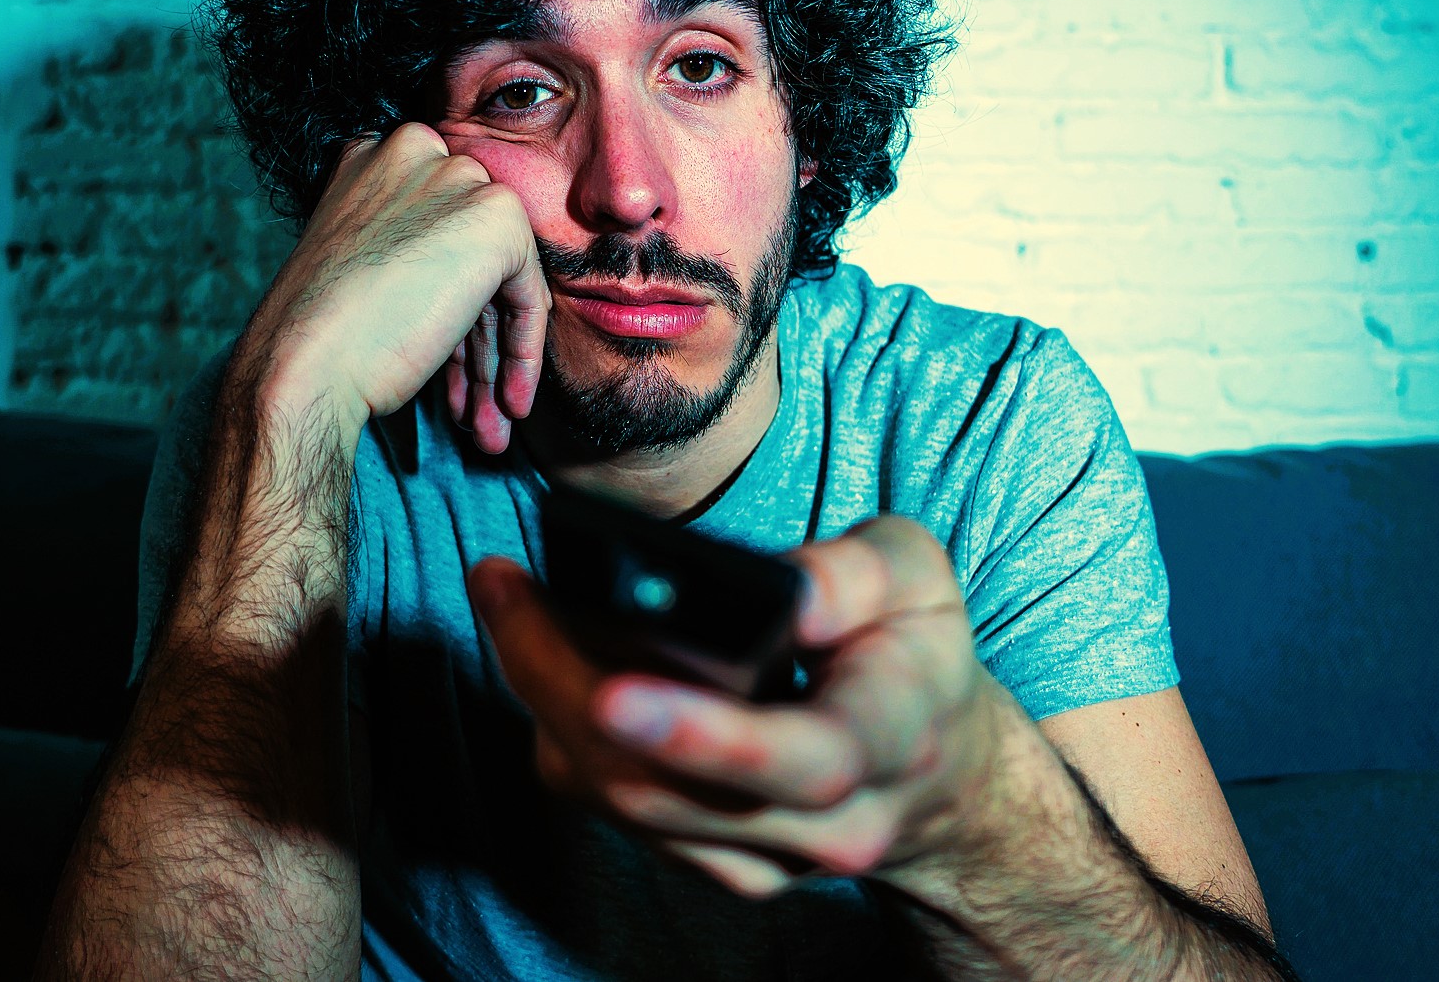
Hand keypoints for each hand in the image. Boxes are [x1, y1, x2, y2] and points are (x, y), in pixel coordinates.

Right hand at [235, 123, 549, 452]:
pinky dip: (522, 352)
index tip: (446, 362)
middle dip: (473, 336)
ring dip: (494, 358)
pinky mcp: (497, 220)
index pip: (435, 230)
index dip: (443, 301)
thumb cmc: (321, 331)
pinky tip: (507, 401)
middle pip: (470, 255)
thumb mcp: (360, 261)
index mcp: (375, 156)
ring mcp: (459, 180)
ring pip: (501, 280)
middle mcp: (418, 152)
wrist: (305, 363)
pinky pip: (528, 296)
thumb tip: (461, 282)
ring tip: (490, 419)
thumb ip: (410, 247)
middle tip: (473, 399)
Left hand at [468, 516, 1006, 896]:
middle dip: (562, 686)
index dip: (702, 734)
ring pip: (621, 801)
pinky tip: (544, 657)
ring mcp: (764, 859)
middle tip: (501, 588)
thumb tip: (771, 588)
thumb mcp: (917, 579)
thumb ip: (854, 574)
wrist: (937, 772)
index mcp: (889, 739)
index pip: (798, 758)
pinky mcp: (714, 865)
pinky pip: (613, 809)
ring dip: (543, 699)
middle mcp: (825, 824)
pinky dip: (563, 730)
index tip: (616, 693)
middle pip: (664, 786)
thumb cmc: (916, 653)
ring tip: (507, 600)